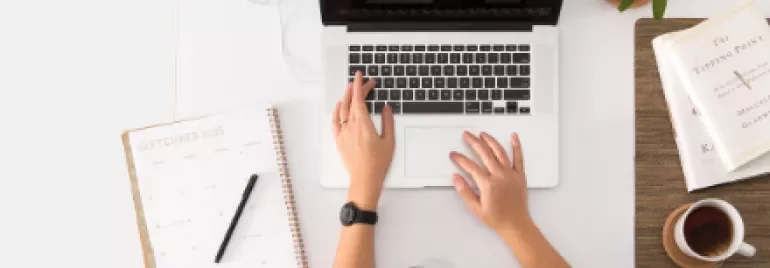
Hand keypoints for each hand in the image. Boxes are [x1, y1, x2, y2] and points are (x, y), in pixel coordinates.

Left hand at [333, 71, 394, 209]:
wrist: (364, 179)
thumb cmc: (378, 162)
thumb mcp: (389, 140)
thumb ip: (388, 121)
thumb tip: (386, 107)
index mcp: (363, 124)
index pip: (359, 99)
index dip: (360, 85)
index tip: (361, 76)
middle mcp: (351, 126)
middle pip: (351, 102)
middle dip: (356, 89)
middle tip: (364, 82)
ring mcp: (343, 133)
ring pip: (342, 110)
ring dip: (346, 97)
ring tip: (350, 88)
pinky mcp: (339, 140)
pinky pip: (335, 122)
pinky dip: (336, 111)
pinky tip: (339, 106)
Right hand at [450, 132, 531, 235]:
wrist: (516, 224)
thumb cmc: (497, 218)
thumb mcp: (475, 208)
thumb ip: (464, 191)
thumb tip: (456, 178)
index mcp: (488, 184)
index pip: (470, 166)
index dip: (460, 158)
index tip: (454, 155)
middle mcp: (500, 176)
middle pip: (484, 153)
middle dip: (473, 142)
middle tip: (467, 135)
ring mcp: (511, 174)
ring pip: (499, 152)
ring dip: (490, 141)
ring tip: (483, 134)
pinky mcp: (520, 175)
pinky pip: (519, 158)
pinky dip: (516, 146)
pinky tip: (514, 136)